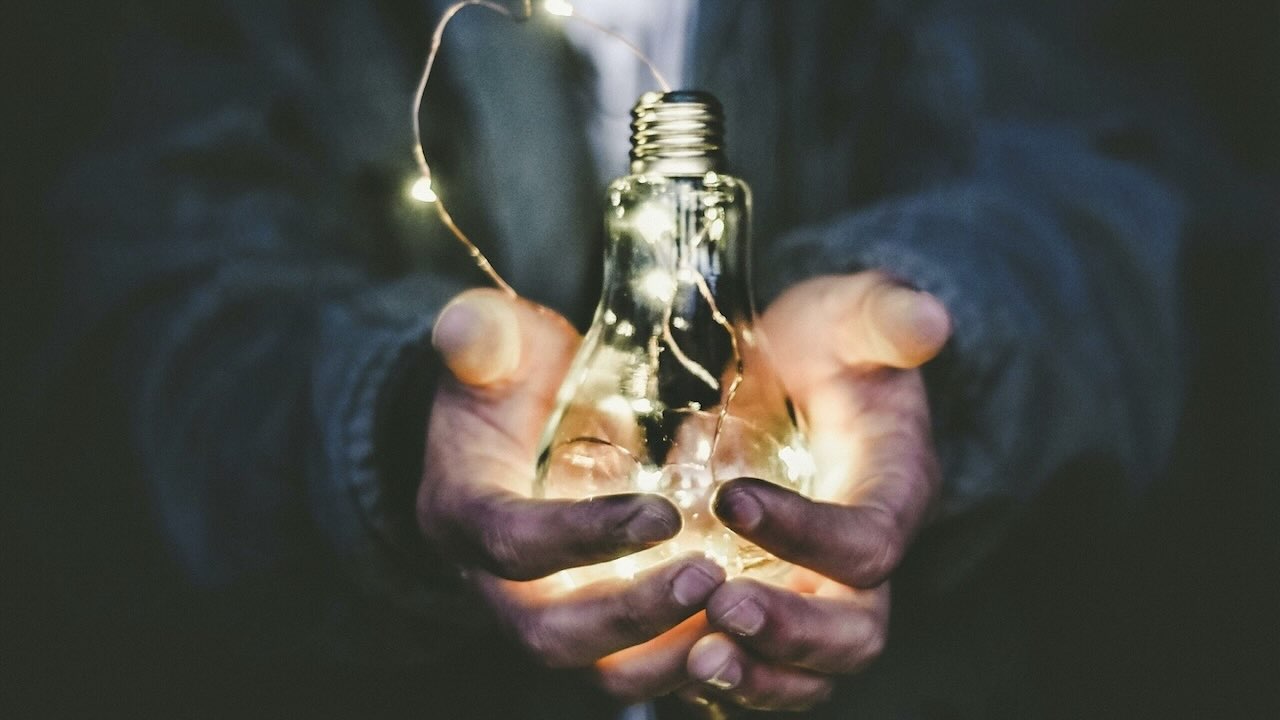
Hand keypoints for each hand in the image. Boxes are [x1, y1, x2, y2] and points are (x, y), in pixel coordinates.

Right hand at [418, 288, 725, 697]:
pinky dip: (688, 661)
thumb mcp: (496, 345)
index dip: (582, 537)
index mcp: (463, 514)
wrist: (518, 423)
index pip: (511, 542)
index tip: (663, 514)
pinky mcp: (593, 629)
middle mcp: (496, 584)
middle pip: (551, 634)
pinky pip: (636, 668)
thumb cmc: (512, 379)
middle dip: (631, 616)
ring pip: (598, 671)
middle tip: (710, 577)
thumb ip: (483, 336)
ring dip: (667, 655)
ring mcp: (546, 614)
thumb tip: (466, 328)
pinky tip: (746, 632)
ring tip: (739, 615)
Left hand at [684, 272, 951, 711]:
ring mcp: (819, 592)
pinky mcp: (775, 606)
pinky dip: (726, 681)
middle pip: (854, 631)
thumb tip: (929, 319)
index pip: (868, 540)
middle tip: (721, 608)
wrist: (797, 374)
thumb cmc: (826, 344)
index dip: (808, 532)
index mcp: (893, 492)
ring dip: (757, 676)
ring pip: (810, 671)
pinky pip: (762, 670)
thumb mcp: (850, 315)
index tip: (730, 499)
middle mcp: (863, 560)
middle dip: (791, 632)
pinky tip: (670, 664)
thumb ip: (884, 316)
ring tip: (697, 660)